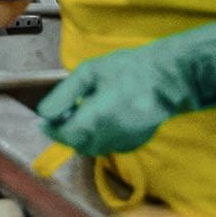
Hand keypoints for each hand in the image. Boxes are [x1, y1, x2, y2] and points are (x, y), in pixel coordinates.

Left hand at [37, 47, 190, 155]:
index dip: (51, 130)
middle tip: (60, 117)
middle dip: (64, 133)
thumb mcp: (90, 72)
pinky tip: (101, 122)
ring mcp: (124, 142)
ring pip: (92, 148)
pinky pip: (107, 147)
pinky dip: (97, 139)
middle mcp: (110, 135)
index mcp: (97, 117)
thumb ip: (64, 94)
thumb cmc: (129, 69)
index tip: (43, 122)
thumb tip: (44, 114)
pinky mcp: (135, 143)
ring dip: (80, 137)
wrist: (172, 78)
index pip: (65, 135)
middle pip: (76, 144)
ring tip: (80, 117)